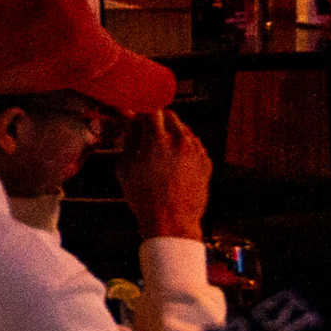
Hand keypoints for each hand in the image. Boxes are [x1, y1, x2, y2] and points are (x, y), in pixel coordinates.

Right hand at [118, 107, 212, 241]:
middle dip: (156, 119)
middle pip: (169, 115)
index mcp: (157, 140)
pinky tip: (173, 162)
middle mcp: (180, 141)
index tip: (135, 113)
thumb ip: (129, 140)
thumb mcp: (125, 167)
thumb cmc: (146, 199)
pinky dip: (183, 147)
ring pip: (183, 129)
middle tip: (146, 131)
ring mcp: (196, 151)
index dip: (140, 109)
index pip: (150, 109)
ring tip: (159, 151)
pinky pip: (194, 144)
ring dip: (171, 133)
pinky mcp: (206, 162)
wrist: (172, 222)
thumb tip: (130, 124)